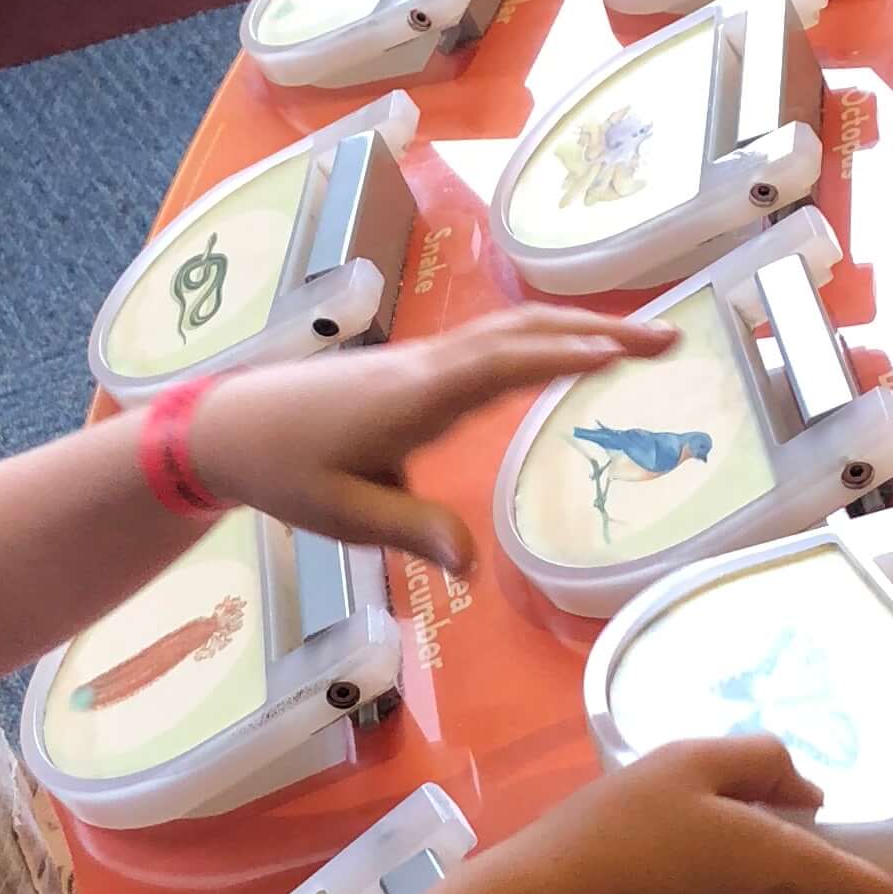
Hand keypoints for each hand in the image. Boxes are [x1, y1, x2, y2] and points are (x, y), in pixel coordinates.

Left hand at [184, 308, 672, 574]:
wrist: (224, 426)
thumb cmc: (282, 471)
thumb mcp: (345, 515)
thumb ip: (413, 533)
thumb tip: (473, 566)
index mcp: (416, 396)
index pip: (505, 363)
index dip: (566, 355)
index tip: (625, 354)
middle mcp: (428, 366)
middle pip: (523, 331)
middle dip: (597, 330)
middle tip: (668, 339)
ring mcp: (422, 360)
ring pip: (510, 328)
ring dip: (575, 327)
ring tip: (638, 340)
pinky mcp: (414, 367)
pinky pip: (492, 341)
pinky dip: (542, 336)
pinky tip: (566, 350)